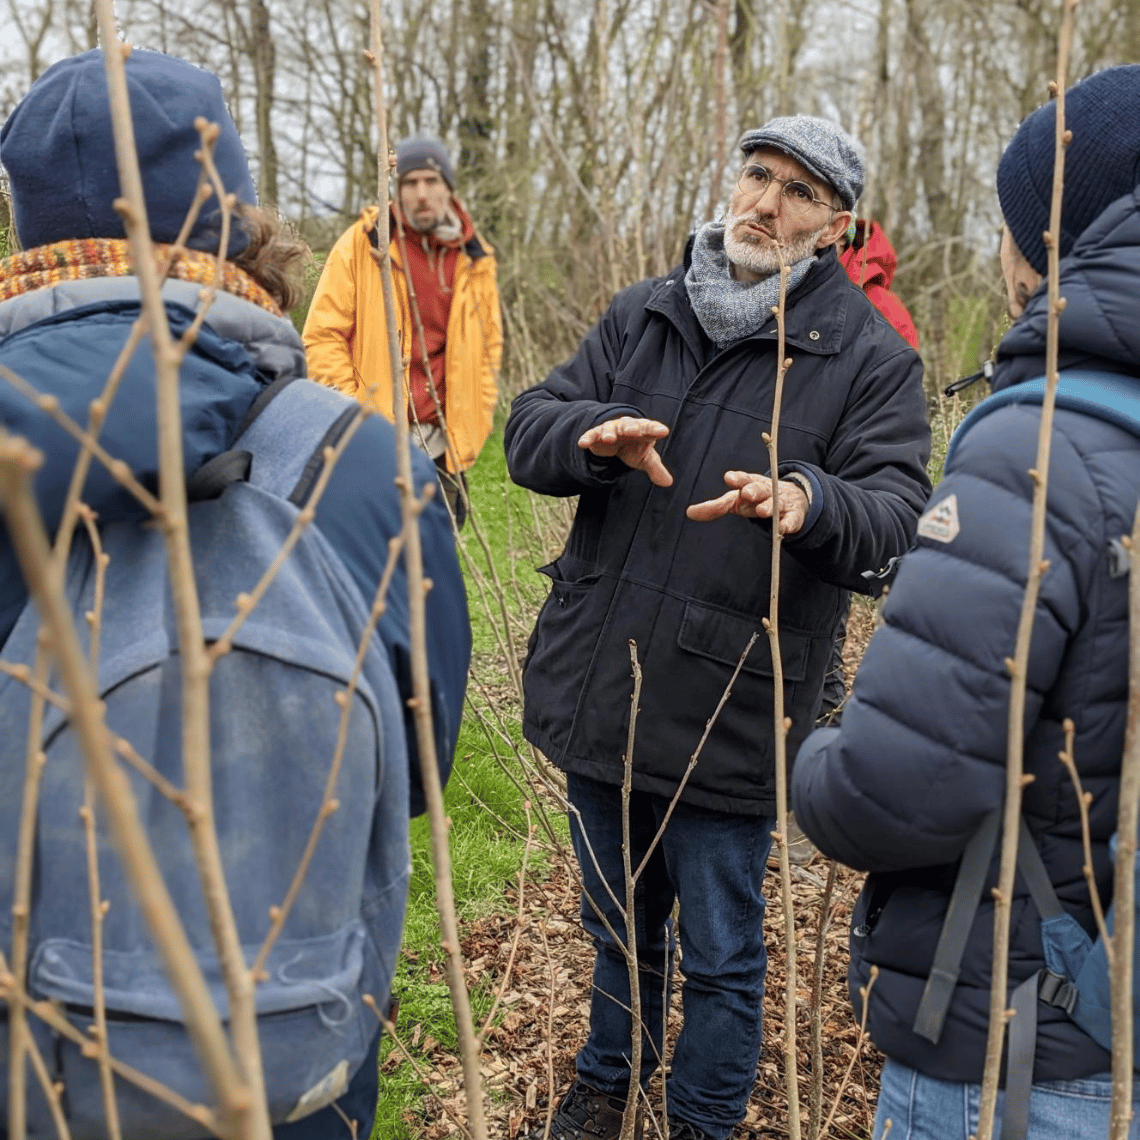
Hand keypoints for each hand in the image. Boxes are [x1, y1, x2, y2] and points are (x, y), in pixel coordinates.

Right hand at [577, 417, 672, 487]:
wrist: (615, 438)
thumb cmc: (633, 446)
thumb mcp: (645, 458)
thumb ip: (656, 469)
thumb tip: (668, 483)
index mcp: (642, 430)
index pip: (651, 428)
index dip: (656, 429)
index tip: (663, 432)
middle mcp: (627, 427)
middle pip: (629, 425)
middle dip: (631, 427)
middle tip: (633, 431)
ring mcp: (611, 430)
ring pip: (610, 428)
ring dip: (609, 432)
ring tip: (608, 439)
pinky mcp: (597, 435)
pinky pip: (591, 435)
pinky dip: (587, 438)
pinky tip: (582, 444)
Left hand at [686, 471, 809, 532]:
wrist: (791, 498)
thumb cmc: (755, 499)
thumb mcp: (735, 502)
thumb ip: (714, 507)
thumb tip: (689, 512)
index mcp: (749, 485)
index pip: (743, 479)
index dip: (736, 479)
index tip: (729, 478)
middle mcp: (765, 491)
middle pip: (759, 489)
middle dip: (753, 490)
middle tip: (747, 493)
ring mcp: (780, 502)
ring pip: (775, 503)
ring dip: (769, 506)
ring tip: (763, 511)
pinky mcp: (794, 515)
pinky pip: (792, 519)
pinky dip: (789, 523)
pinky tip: (784, 528)